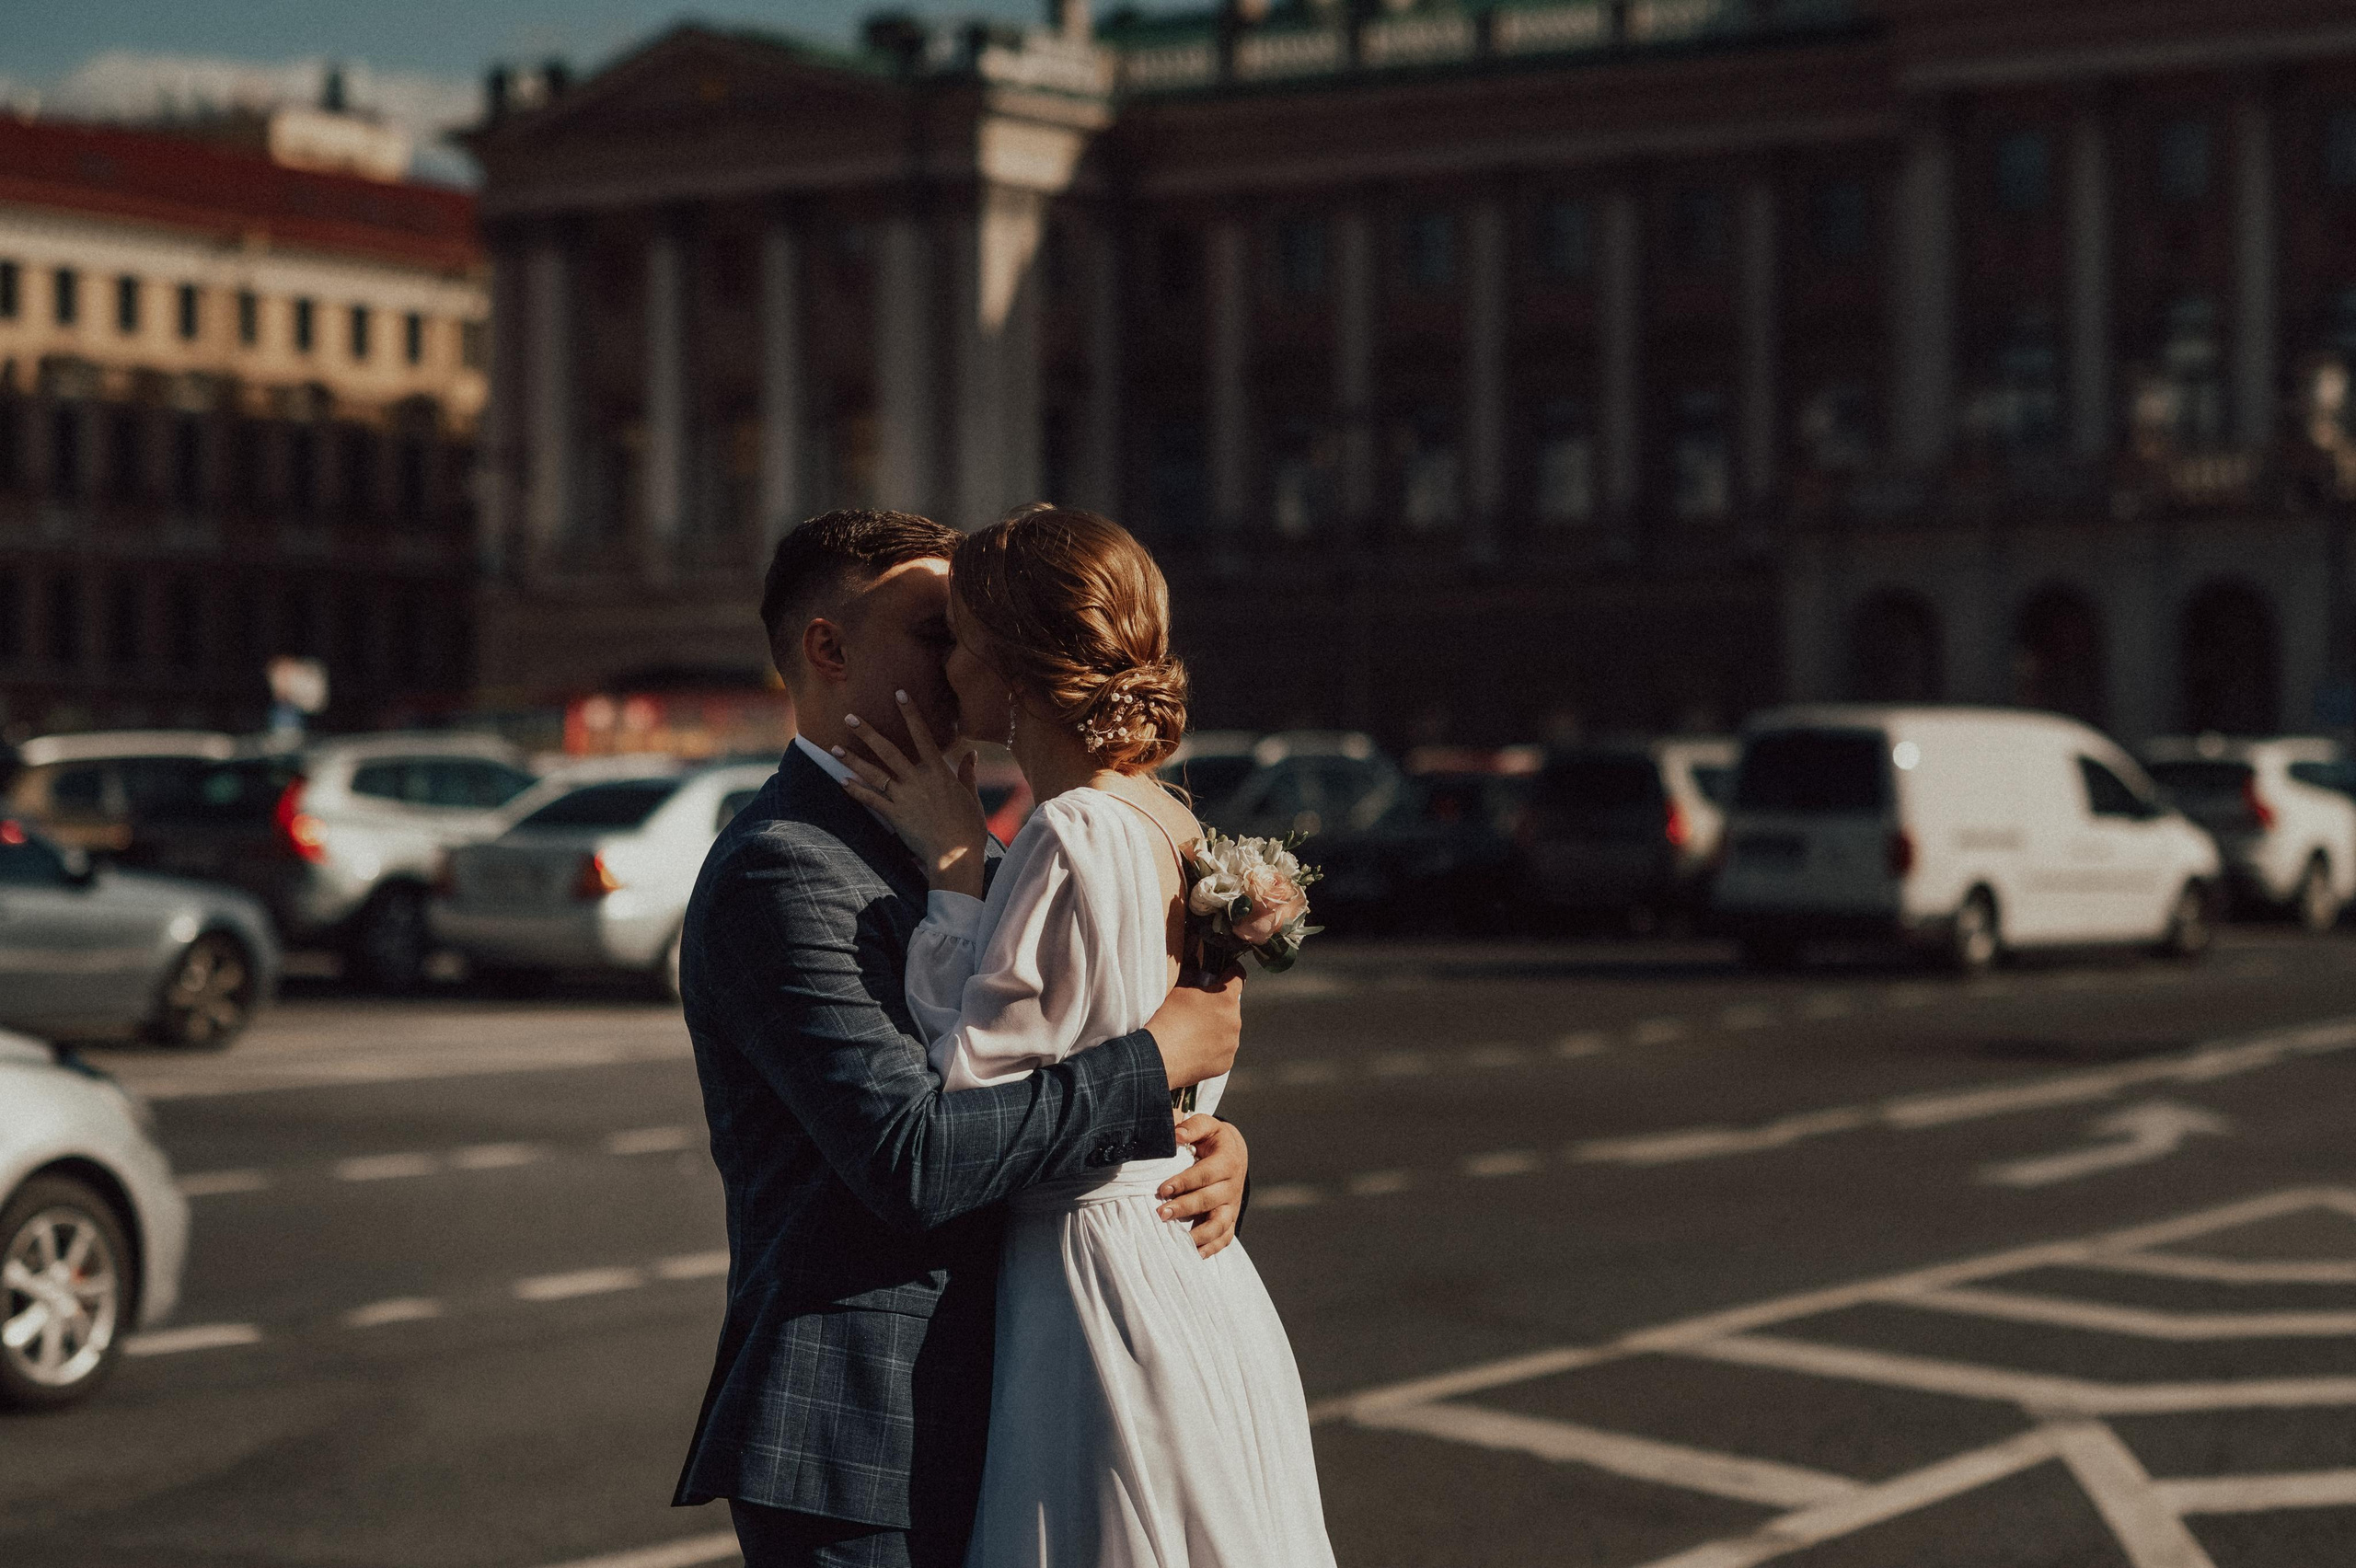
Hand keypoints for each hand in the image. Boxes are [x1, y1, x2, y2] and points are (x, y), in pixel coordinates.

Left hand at [836, 692, 990, 897]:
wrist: (956, 856)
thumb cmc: (969, 829)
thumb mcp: (971, 797)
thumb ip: (968, 773)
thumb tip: (971, 754)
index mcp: (939, 772)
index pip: (923, 735)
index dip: (911, 713)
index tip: (899, 694)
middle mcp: (918, 780)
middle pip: (889, 750)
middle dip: (867, 733)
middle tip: (849, 717)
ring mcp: (904, 798)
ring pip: (874, 774)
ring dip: (853, 760)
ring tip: (834, 747)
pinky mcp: (895, 816)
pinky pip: (871, 800)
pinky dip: (856, 792)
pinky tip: (842, 783)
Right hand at [1146, 965, 1242, 1088]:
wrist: (1159, 1056)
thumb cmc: (1168, 1019)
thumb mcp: (1179, 989)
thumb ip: (1193, 974)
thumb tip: (1195, 963)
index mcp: (1226, 998)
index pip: (1238, 977)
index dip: (1230, 972)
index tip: (1223, 973)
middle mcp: (1235, 1021)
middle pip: (1231, 1007)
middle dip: (1218, 1006)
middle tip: (1197, 1010)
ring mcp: (1232, 1044)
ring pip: (1228, 1030)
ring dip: (1216, 1029)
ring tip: (1193, 1033)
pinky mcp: (1226, 1062)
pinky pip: (1223, 1051)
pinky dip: (1213, 1049)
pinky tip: (1194, 1049)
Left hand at [1159, 1114, 1246, 1257]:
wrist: (1235, 1153)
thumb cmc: (1212, 1139)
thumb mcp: (1206, 1125)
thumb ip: (1192, 1127)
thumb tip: (1176, 1134)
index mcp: (1227, 1160)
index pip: (1205, 1174)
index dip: (1184, 1182)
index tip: (1163, 1188)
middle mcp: (1232, 1185)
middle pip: (1210, 1200)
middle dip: (1185, 1208)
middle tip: (1161, 1214)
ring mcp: (1232, 1204)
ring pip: (1220, 1224)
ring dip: (1199, 1234)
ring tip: (1179, 1241)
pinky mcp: (1230, 1218)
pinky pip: (1225, 1237)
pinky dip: (1212, 1248)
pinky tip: (1194, 1254)